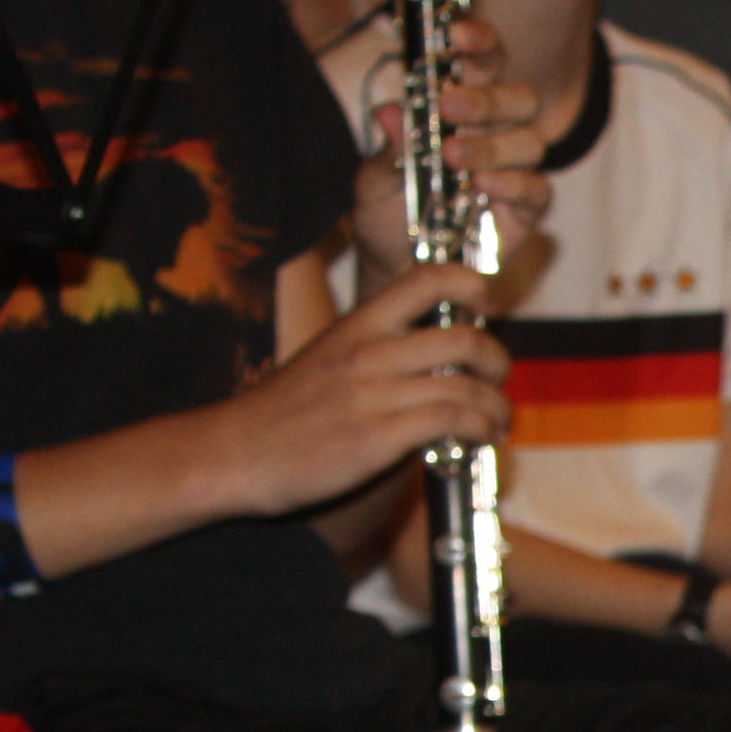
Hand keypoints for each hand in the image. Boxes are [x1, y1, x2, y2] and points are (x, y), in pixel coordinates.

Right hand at [200, 262, 509, 516]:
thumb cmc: (282, 413)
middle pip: (464, 337)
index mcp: (357, 325)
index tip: (489, 304)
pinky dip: (480, 430)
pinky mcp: (378, 436)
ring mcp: (375, 393)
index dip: (470, 283)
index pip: (425, 279)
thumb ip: (374, 351)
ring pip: (467, 384)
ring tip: (497, 424)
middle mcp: (369, 351)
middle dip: (497, 360)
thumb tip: (430, 358)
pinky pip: (452, 421)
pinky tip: (481, 440)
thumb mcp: (326, 359)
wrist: (233, 452)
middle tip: (497, 380)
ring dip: (497, 407)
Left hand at [349, 17, 549, 279]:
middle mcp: (494, 133)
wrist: (396, 269)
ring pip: (532, 140)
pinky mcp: (525, 212)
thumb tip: (390, 111)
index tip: (455, 35)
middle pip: (519, 96)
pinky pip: (538, 190)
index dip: (478, 41)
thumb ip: (388, 149)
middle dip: (487, 97)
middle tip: (449, 106)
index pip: (483, 61)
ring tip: (455, 158)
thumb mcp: (373, 180)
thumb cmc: (387, 214)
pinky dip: (514, 185)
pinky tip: (484, 187)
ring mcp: (514, 171)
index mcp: (459, 108)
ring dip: (493, 145)